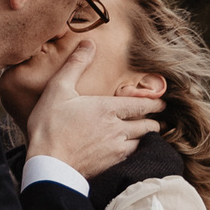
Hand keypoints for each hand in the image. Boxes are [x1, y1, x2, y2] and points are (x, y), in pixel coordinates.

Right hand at [23, 40, 161, 177]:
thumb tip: (89, 44)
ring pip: (143, 142)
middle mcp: (117, 129)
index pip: (141, 105)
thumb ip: (76, 65)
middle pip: (147, 125)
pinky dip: (137, 152)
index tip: (162, 102)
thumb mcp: (59, 88)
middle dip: (154, 121)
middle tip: (158, 119)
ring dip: (147, 137)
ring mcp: (116, 149)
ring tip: (148, 134)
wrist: (48, 163)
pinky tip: (133, 152)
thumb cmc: (50, 125)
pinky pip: (133, 157)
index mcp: (108, 108)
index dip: (154, 103)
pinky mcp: (111, 165)